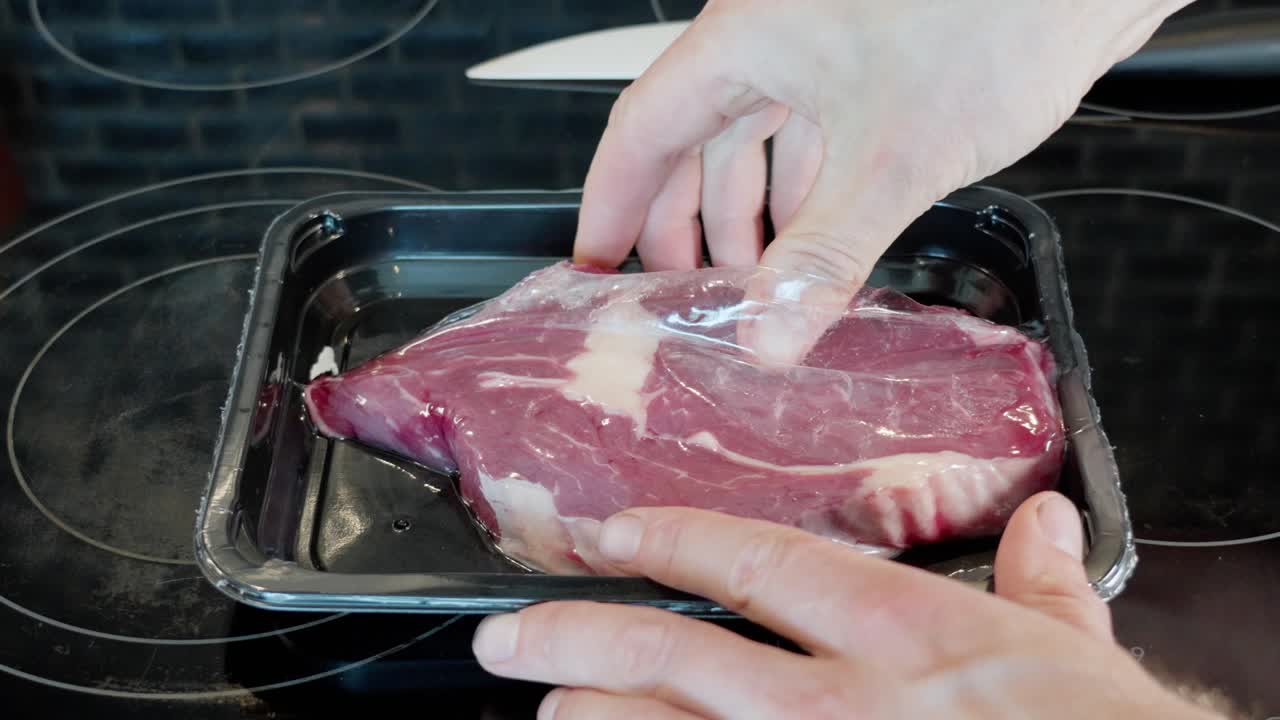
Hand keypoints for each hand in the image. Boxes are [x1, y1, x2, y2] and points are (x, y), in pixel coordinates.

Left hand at [472, 491, 1220, 718]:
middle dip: (581, 639)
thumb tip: (1046, 518)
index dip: (676, 543)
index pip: (761, 566)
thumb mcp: (1074, 654)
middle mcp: (838, 706)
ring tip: (543, 710)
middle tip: (508, 636)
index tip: (618, 534)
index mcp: (902, 635)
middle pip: (677, 659)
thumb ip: (1042, 581)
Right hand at [573, 0, 1191, 363]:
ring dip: (748, 218)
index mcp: (747, 40)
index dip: (611, 206)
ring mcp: (824, 51)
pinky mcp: (876, 68)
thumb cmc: (999, 15)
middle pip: (693, 143)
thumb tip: (769, 331)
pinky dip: (803, 196)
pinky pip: (810, 140)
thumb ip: (823, 252)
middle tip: (676, 296)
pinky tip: (815, 243)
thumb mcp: (894, 156)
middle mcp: (774, 39)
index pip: (642, 131)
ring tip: (748, 286)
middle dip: (682, 225)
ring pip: (754, 144)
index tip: (594, 265)